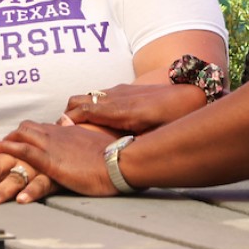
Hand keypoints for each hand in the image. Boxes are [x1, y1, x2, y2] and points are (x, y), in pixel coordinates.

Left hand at [0, 122, 120, 196]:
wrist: (121, 161)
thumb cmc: (114, 155)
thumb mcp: (94, 139)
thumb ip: (78, 131)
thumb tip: (66, 119)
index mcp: (67, 131)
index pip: (39, 129)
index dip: (24, 135)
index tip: (12, 141)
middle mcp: (56, 134)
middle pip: (25, 130)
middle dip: (9, 139)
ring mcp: (52, 146)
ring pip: (19, 139)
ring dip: (2, 147)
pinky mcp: (50, 160)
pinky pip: (22, 153)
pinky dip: (6, 152)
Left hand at [0, 151, 55, 204]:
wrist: (67, 149)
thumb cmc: (33, 157)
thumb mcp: (10, 156)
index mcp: (3, 152)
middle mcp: (15, 155)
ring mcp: (32, 165)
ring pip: (14, 176)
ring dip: (1, 189)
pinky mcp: (49, 174)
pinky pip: (40, 184)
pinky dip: (31, 191)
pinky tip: (22, 200)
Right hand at [63, 83, 205, 133]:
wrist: (192, 93)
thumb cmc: (174, 118)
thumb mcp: (156, 135)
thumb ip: (136, 145)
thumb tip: (120, 159)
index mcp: (120, 109)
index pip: (83, 110)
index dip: (67, 121)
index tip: (56, 133)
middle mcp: (116, 96)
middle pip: (79, 101)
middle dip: (66, 116)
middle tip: (59, 134)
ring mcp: (120, 90)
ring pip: (87, 96)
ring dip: (77, 110)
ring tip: (71, 129)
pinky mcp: (126, 90)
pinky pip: (99, 96)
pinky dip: (90, 106)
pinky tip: (93, 121)